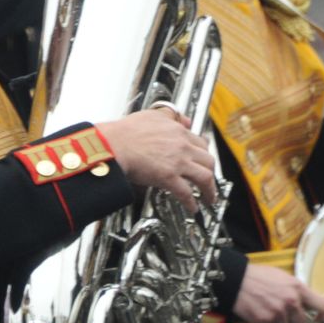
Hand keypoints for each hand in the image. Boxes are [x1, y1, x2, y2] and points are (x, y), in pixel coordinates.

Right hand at [100, 109, 218, 213]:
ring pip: (204, 177)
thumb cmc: (125, 133)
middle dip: (211, 171)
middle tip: (209, 178)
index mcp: (177, 131)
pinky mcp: (169, 177)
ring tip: (208, 197)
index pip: (200, 142)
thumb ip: (169, 116)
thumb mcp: (151, 115)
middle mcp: (182, 146)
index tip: (202, 159)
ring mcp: (177, 162)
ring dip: (209, 190)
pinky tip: (192, 207)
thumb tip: (182, 118)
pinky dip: (191, 202)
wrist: (113, 145)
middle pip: (208, 160)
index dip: (203, 153)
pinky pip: (186, 193)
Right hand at [232, 262, 323, 322]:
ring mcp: (277, 312)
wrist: (234, 279)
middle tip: (281, 315)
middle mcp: (291, 301)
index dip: (323, 316)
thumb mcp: (281, 276)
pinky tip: (256, 315)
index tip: (318, 319)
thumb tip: (304, 304)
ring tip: (265, 312)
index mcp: (297, 288)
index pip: (322, 305)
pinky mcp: (264, 321)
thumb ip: (294, 290)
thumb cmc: (256, 276)